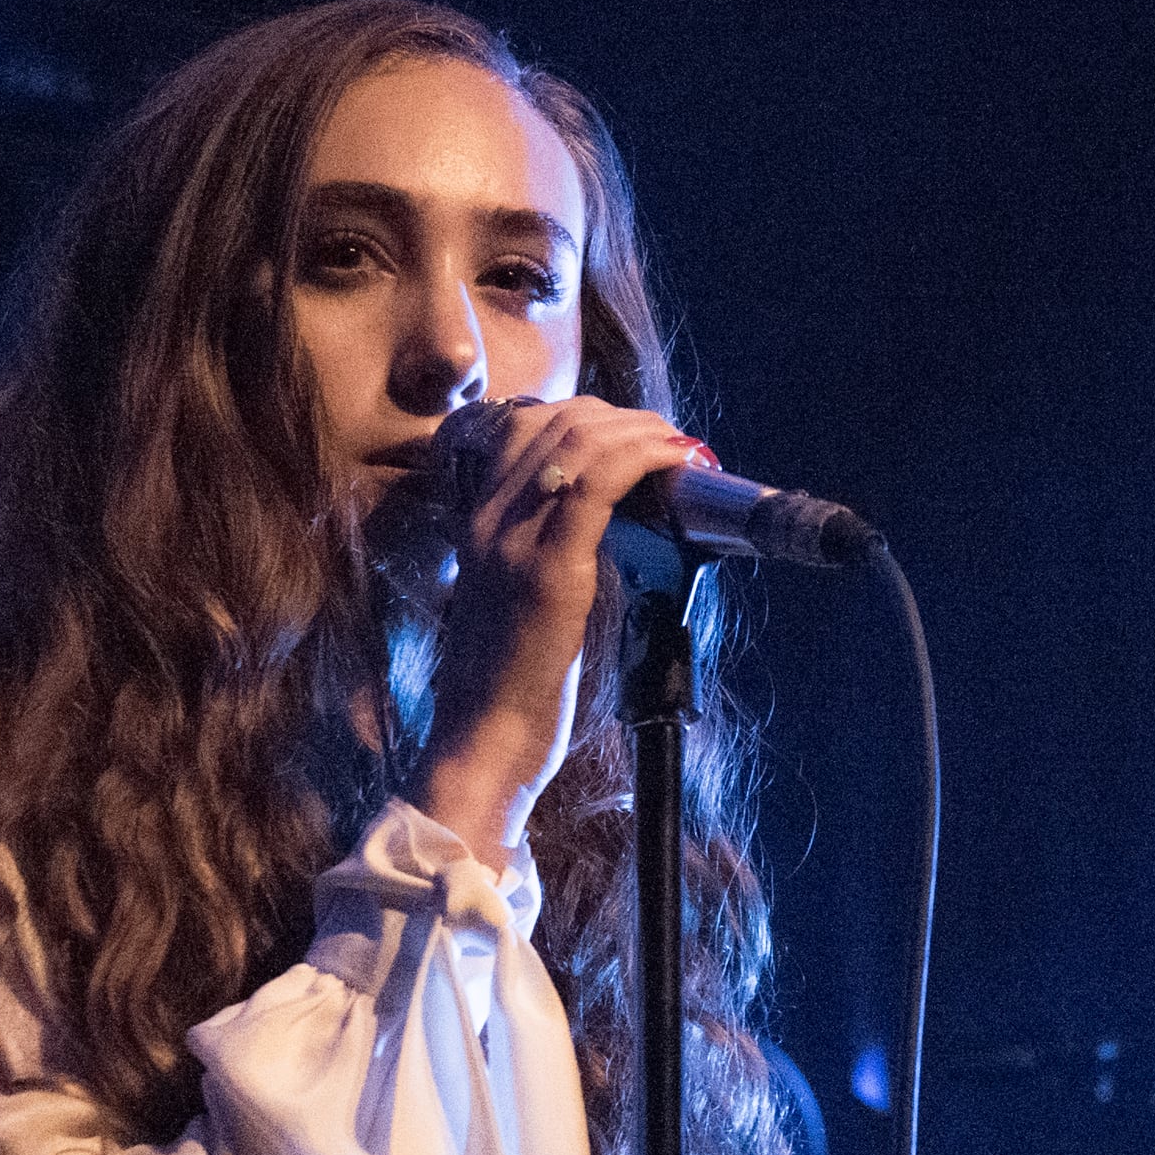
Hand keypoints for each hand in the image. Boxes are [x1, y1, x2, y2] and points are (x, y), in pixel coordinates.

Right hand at [413, 394, 703, 861]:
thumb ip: (538, 554)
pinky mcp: (548, 571)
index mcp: (475, 522)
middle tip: (665, 437)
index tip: (629, 431)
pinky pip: (598, 484)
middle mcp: (486, 520)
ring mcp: (512, 541)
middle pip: (553, 422)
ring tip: (679, 446)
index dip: (581, 413)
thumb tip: (594, 529)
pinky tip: (677, 463)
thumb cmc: (507, 684)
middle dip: (620, 417)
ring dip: (642, 432)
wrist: (483, 741)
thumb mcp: (512, 599)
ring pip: (579, 442)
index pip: (518, 425)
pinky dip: (645, 460)